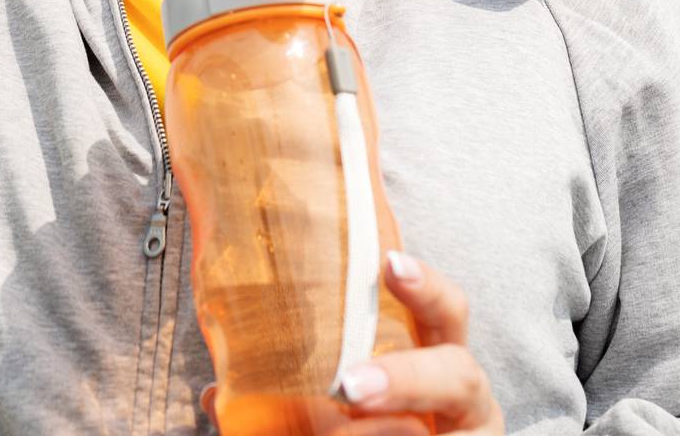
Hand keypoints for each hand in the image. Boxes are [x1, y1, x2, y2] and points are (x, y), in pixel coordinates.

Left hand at [198, 250, 504, 435]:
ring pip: (446, 432)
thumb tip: (215, 394)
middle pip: (460, 374)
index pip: (444, 311)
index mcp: (439, 361)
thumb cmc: (383, 422)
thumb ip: (290, 389)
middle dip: (406, 377)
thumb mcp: (345, 399)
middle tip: (349, 387)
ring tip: (334, 434)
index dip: (425, 285)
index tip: (389, 262)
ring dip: (387, 432)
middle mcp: (464, 401)